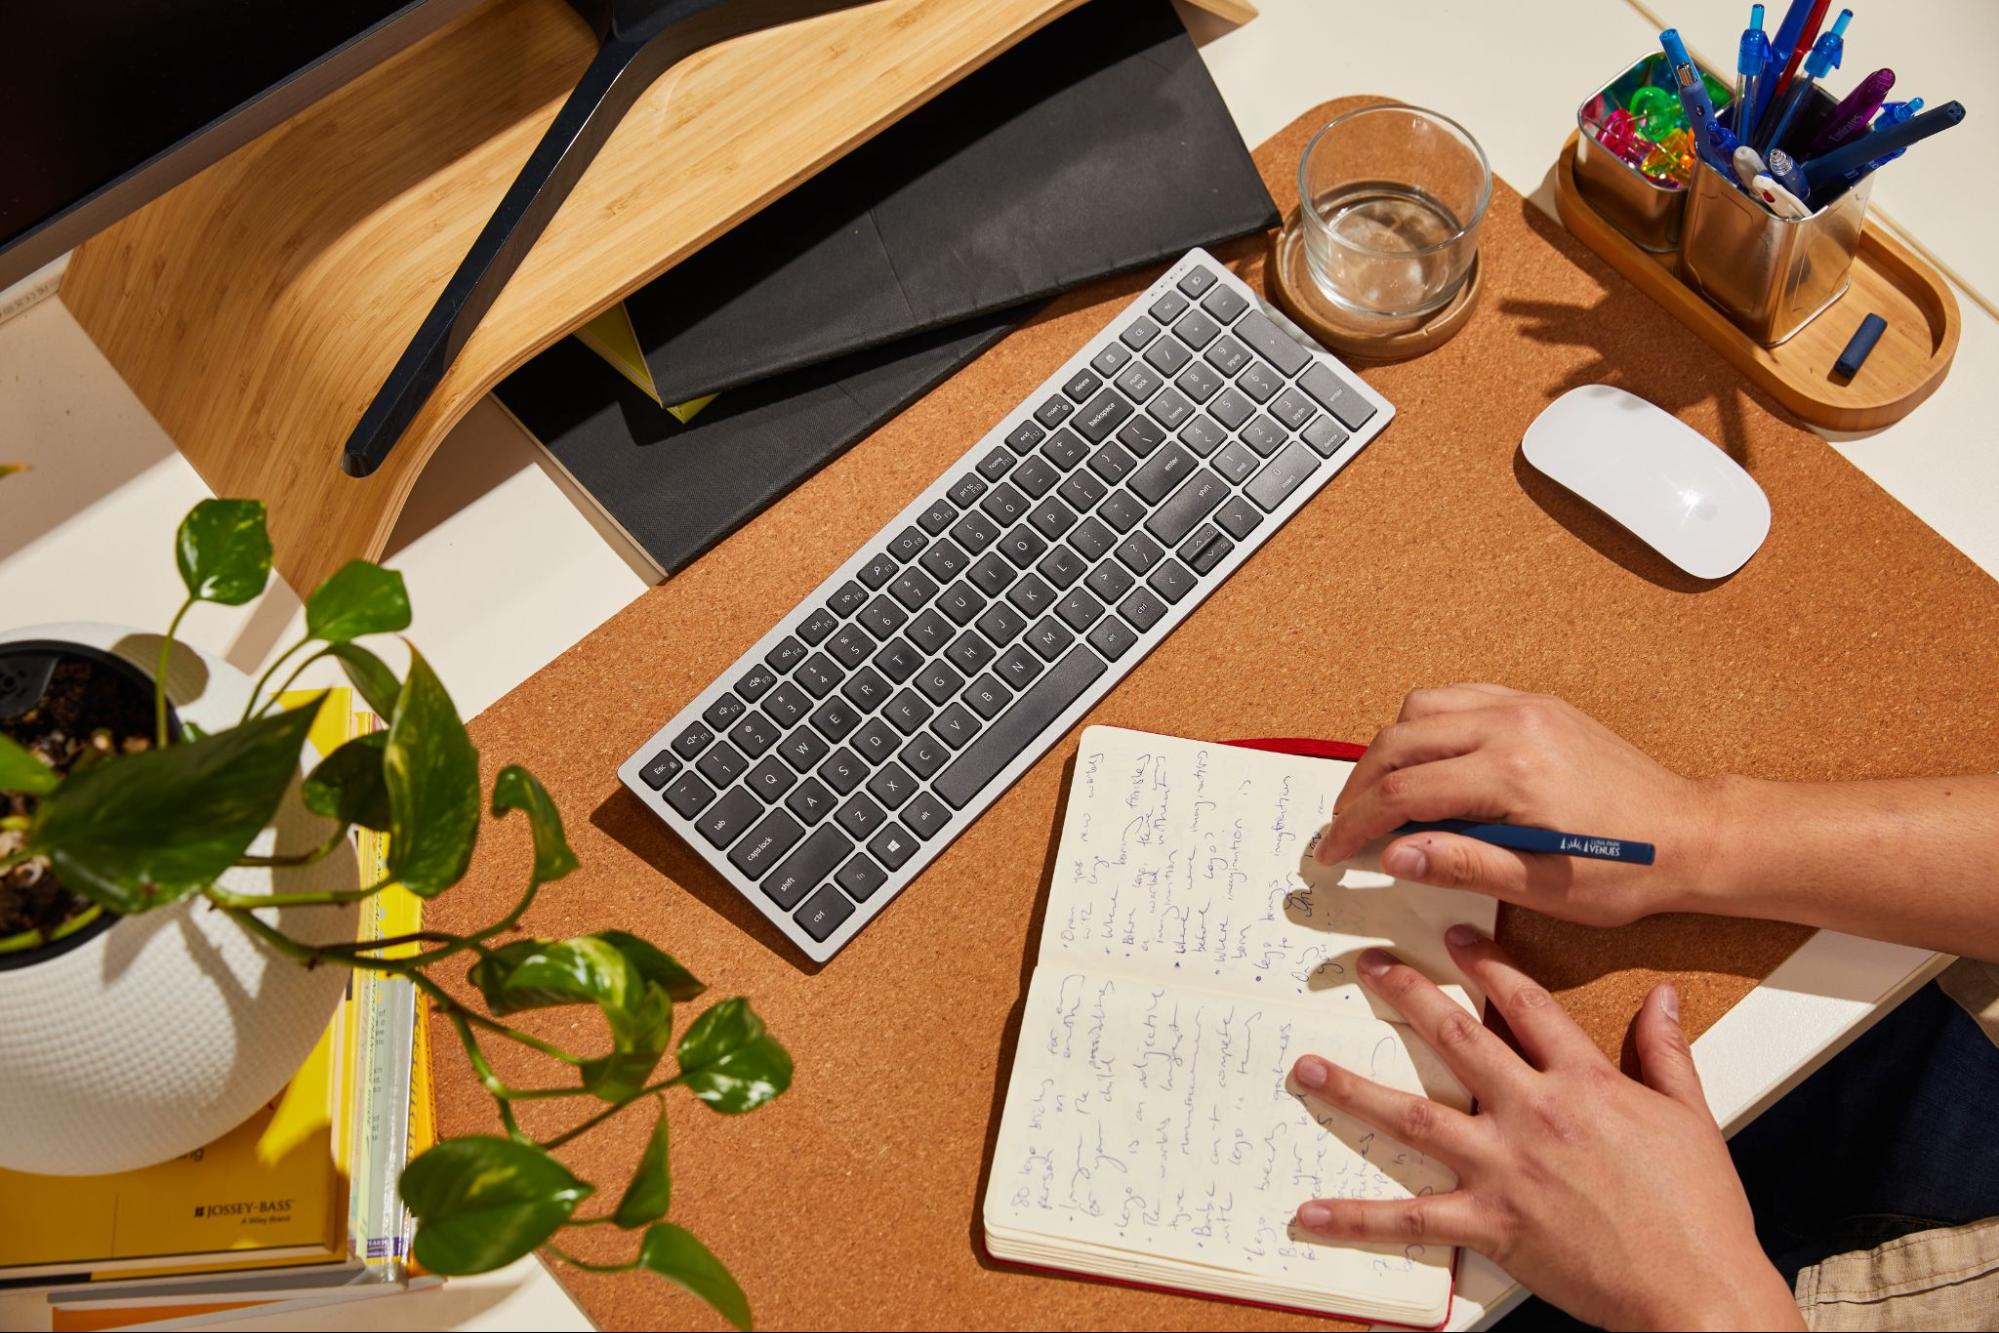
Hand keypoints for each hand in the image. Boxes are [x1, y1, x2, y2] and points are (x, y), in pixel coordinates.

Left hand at [1291, 929, 1801, 1331]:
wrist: (1697, 1287)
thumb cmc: (1700, 1211)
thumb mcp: (1693, 1117)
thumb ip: (1667, 1052)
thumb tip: (1661, 998)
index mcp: (1584, 1083)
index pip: (1526, 1004)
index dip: (1487, 963)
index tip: (1456, 936)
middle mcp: (1535, 1113)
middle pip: (1456, 1038)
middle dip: (1406, 995)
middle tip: (1367, 965)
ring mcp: (1506, 1167)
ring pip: (1414, 1116)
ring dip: (1353, 1089)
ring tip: (1306, 1067)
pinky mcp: (1491, 1223)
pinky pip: (1411, 1220)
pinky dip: (1357, 1219)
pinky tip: (1311, 1213)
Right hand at [1314, 684, 1722, 925]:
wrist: (1687, 835)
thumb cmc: (1623, 868)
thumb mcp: (1538, 885)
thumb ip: (1459, 863)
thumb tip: (1393, 855)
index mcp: (1511, 773)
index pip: (1403, 792)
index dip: (1356, 824)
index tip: (1336, 851)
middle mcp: (1512, 724)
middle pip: (1398, 741)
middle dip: (1359, 786)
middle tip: (1344, 826)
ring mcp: (1523, 707)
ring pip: (1420, 707)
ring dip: (1388, 751)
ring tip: (1379, 796)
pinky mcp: (1534, 704)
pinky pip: (1457, 698)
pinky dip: (1424, 726)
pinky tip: (1423, 762)